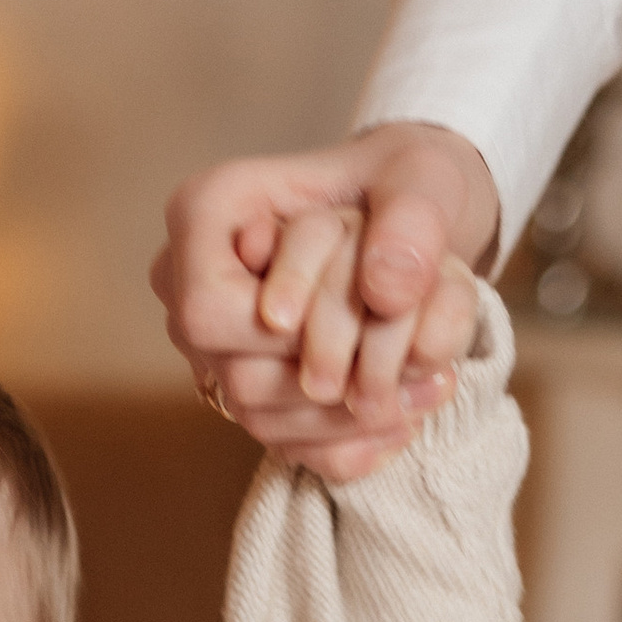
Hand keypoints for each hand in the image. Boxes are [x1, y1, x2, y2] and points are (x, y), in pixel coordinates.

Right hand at [152, 122, 499, 480]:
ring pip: (261, 421)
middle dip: (336, 377)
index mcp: (207, 212)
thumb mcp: (426, 176)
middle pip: (237, 377)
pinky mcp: (245, 393)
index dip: (285, 333)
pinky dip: (353, 442)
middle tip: (422, 358)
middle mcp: (189, 287)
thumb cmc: (403, 184)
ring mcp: (211, 349)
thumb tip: (387, 291)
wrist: (407, 222)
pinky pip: (288, 446)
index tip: (368, 312)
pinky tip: (408, 414)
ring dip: (353, 417)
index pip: (209, 310)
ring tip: (433, 382)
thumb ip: (414, 217)